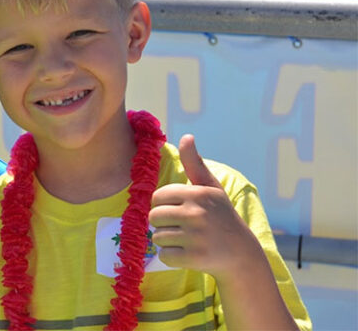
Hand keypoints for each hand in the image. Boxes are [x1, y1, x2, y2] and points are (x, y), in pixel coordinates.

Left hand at [149, 135, 259, 281]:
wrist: (241, 253)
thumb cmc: (220, 216)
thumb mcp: (210, 188)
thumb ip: (195, 163)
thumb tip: (186, 136)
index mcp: (198, 194)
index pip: (157, 197)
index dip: (164, 205)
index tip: (179, 210)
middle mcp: (197, 214)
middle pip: (154, 217)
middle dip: (163, 223)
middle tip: (181, 227)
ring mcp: (196, 237)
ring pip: (157, 237)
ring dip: (167, 240)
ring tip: (186, 239)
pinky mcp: (194, 258)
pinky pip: (164, 255)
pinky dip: (171, 256)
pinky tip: (188, 253)